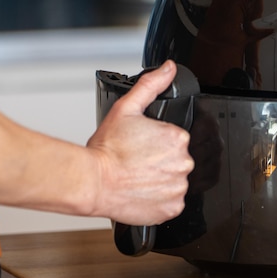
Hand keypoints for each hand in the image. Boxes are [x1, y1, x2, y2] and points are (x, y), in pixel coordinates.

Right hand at [87, 60, 193, 225]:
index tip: (142, 147)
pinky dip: (159, 198)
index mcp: (177, 138)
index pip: (176, 140)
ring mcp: (178, 187)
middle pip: (177, 160)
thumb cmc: (106, 150)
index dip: (156, 143)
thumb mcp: (126, 108)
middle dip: (160, 161)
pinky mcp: (172, 208)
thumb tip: (168, 69)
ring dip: (160, 179)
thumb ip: (150, 85)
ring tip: (137, 176)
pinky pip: (171, 202)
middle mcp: (183, 163)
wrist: (93, 182)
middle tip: (137, 162)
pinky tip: (142, 190)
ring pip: (175, 181)